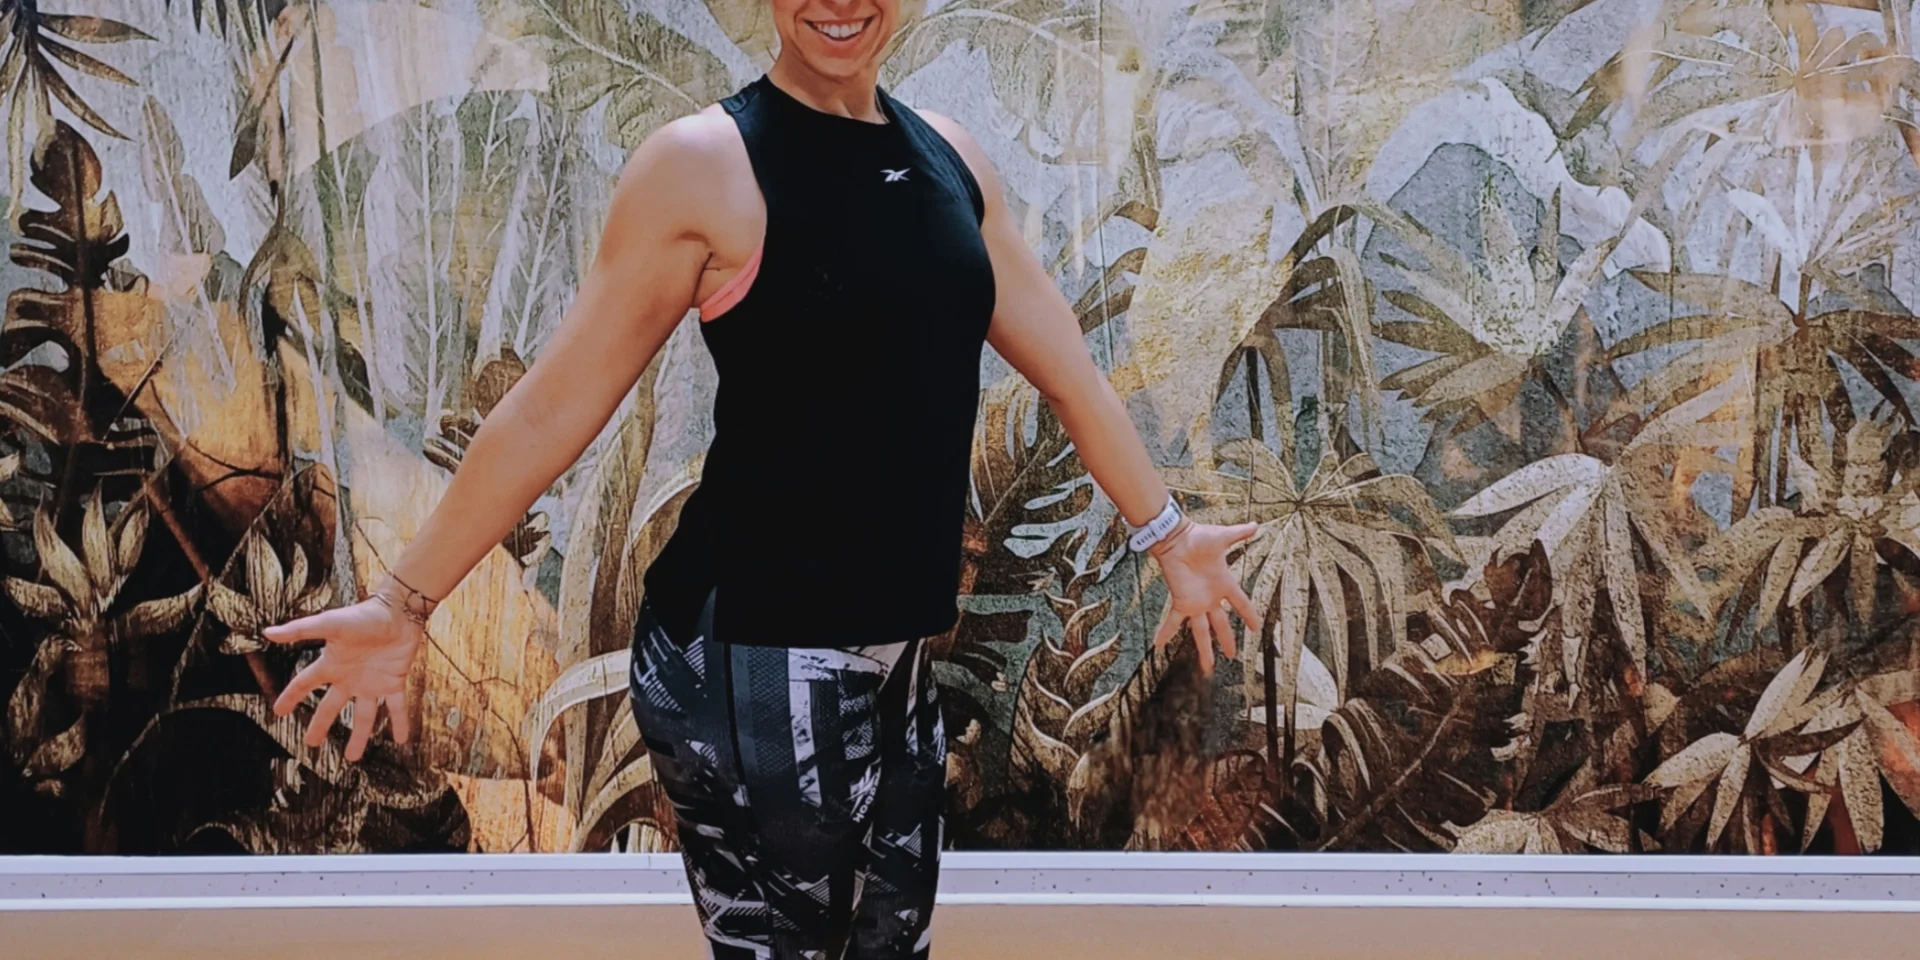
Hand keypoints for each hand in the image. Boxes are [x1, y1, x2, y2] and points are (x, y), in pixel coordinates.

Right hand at [262, 575, 429, 761]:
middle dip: (320, 725)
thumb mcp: (330, 623)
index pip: (305, 684)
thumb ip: (301, 630)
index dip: (291, 697)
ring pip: (364, 715)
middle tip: (311, 744)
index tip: (278, 712)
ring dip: (360, 736)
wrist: (399, 612)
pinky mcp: (394, 682)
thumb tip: (269, 632)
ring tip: (353, 758)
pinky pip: (397, 707)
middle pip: (332, 707)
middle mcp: (349, 678)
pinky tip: (401, 740)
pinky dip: (400, 723)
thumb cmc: (364, 615)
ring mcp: (372, 682)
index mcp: (332, 665)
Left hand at [1147, 520, 1261, 677]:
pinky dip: (1166, 632)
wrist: (1176, 538)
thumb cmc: (1199, 537)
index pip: (1242, 604)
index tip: (1256, 628)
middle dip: (1227, 641)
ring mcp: (1196, 602)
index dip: (1249, 615)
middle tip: (1233, 656)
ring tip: (1207, 668)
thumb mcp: (1224, 537)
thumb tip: (1257, 525)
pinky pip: (1173, 621)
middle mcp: (1211, 597)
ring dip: (1204, 649)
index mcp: (1224, 584)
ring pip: (1202, 631)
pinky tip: (1159, 646)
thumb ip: (1240, 534)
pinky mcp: (1181, 601)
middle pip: (1222, 625)